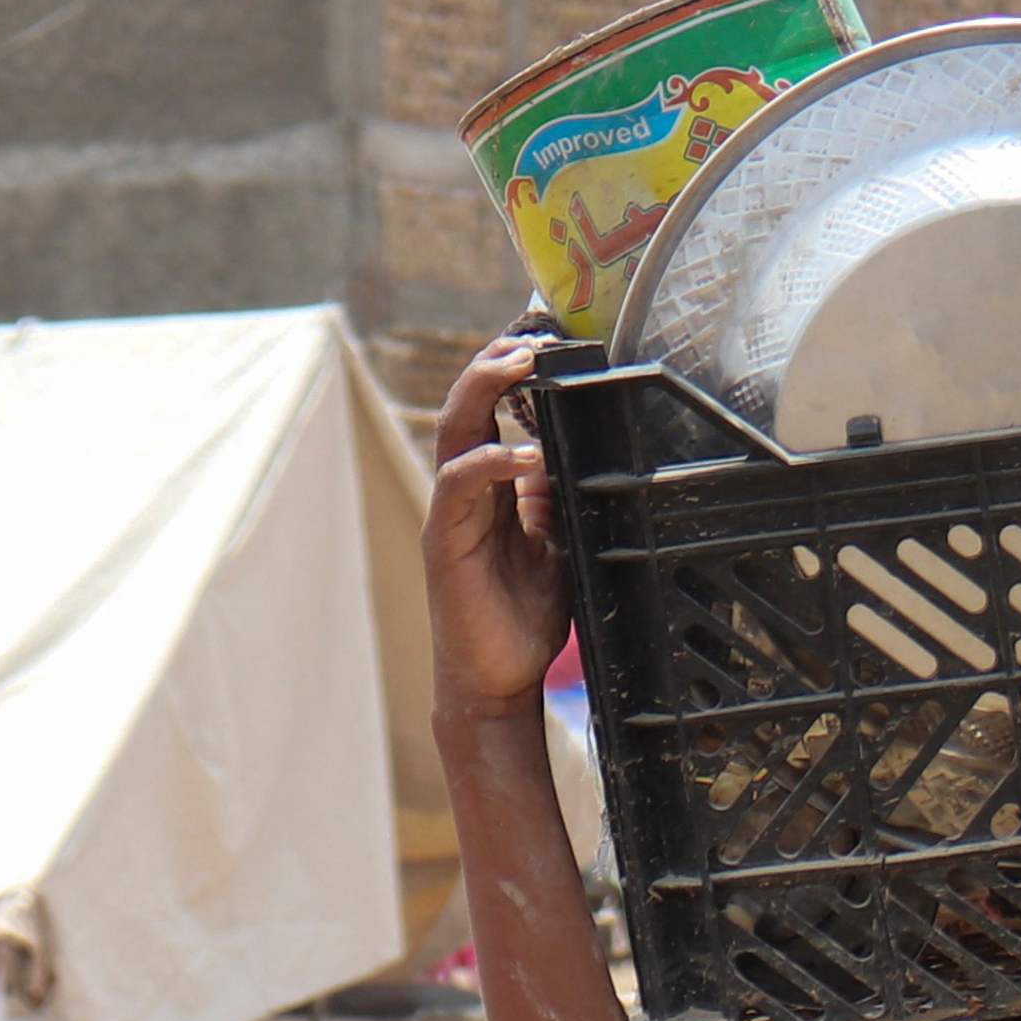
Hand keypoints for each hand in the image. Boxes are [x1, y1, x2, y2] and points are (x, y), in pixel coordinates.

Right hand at [425, 325, 567, 722]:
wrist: (497, 681)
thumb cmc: (523, 618)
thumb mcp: (558, 548)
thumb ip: (558, 502)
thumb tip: (574, 458)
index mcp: (491, 489)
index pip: (492, 414)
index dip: (510, 377)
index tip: (545, 345)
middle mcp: (466, 493)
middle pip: (467, 408)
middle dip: (493, 366)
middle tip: (528, 339)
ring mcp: (452, 514)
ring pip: (457, 434)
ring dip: (484, 393)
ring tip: (518, 366)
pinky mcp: (446, 542)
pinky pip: (459, 487)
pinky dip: (490, 463)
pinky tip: (522, 455)